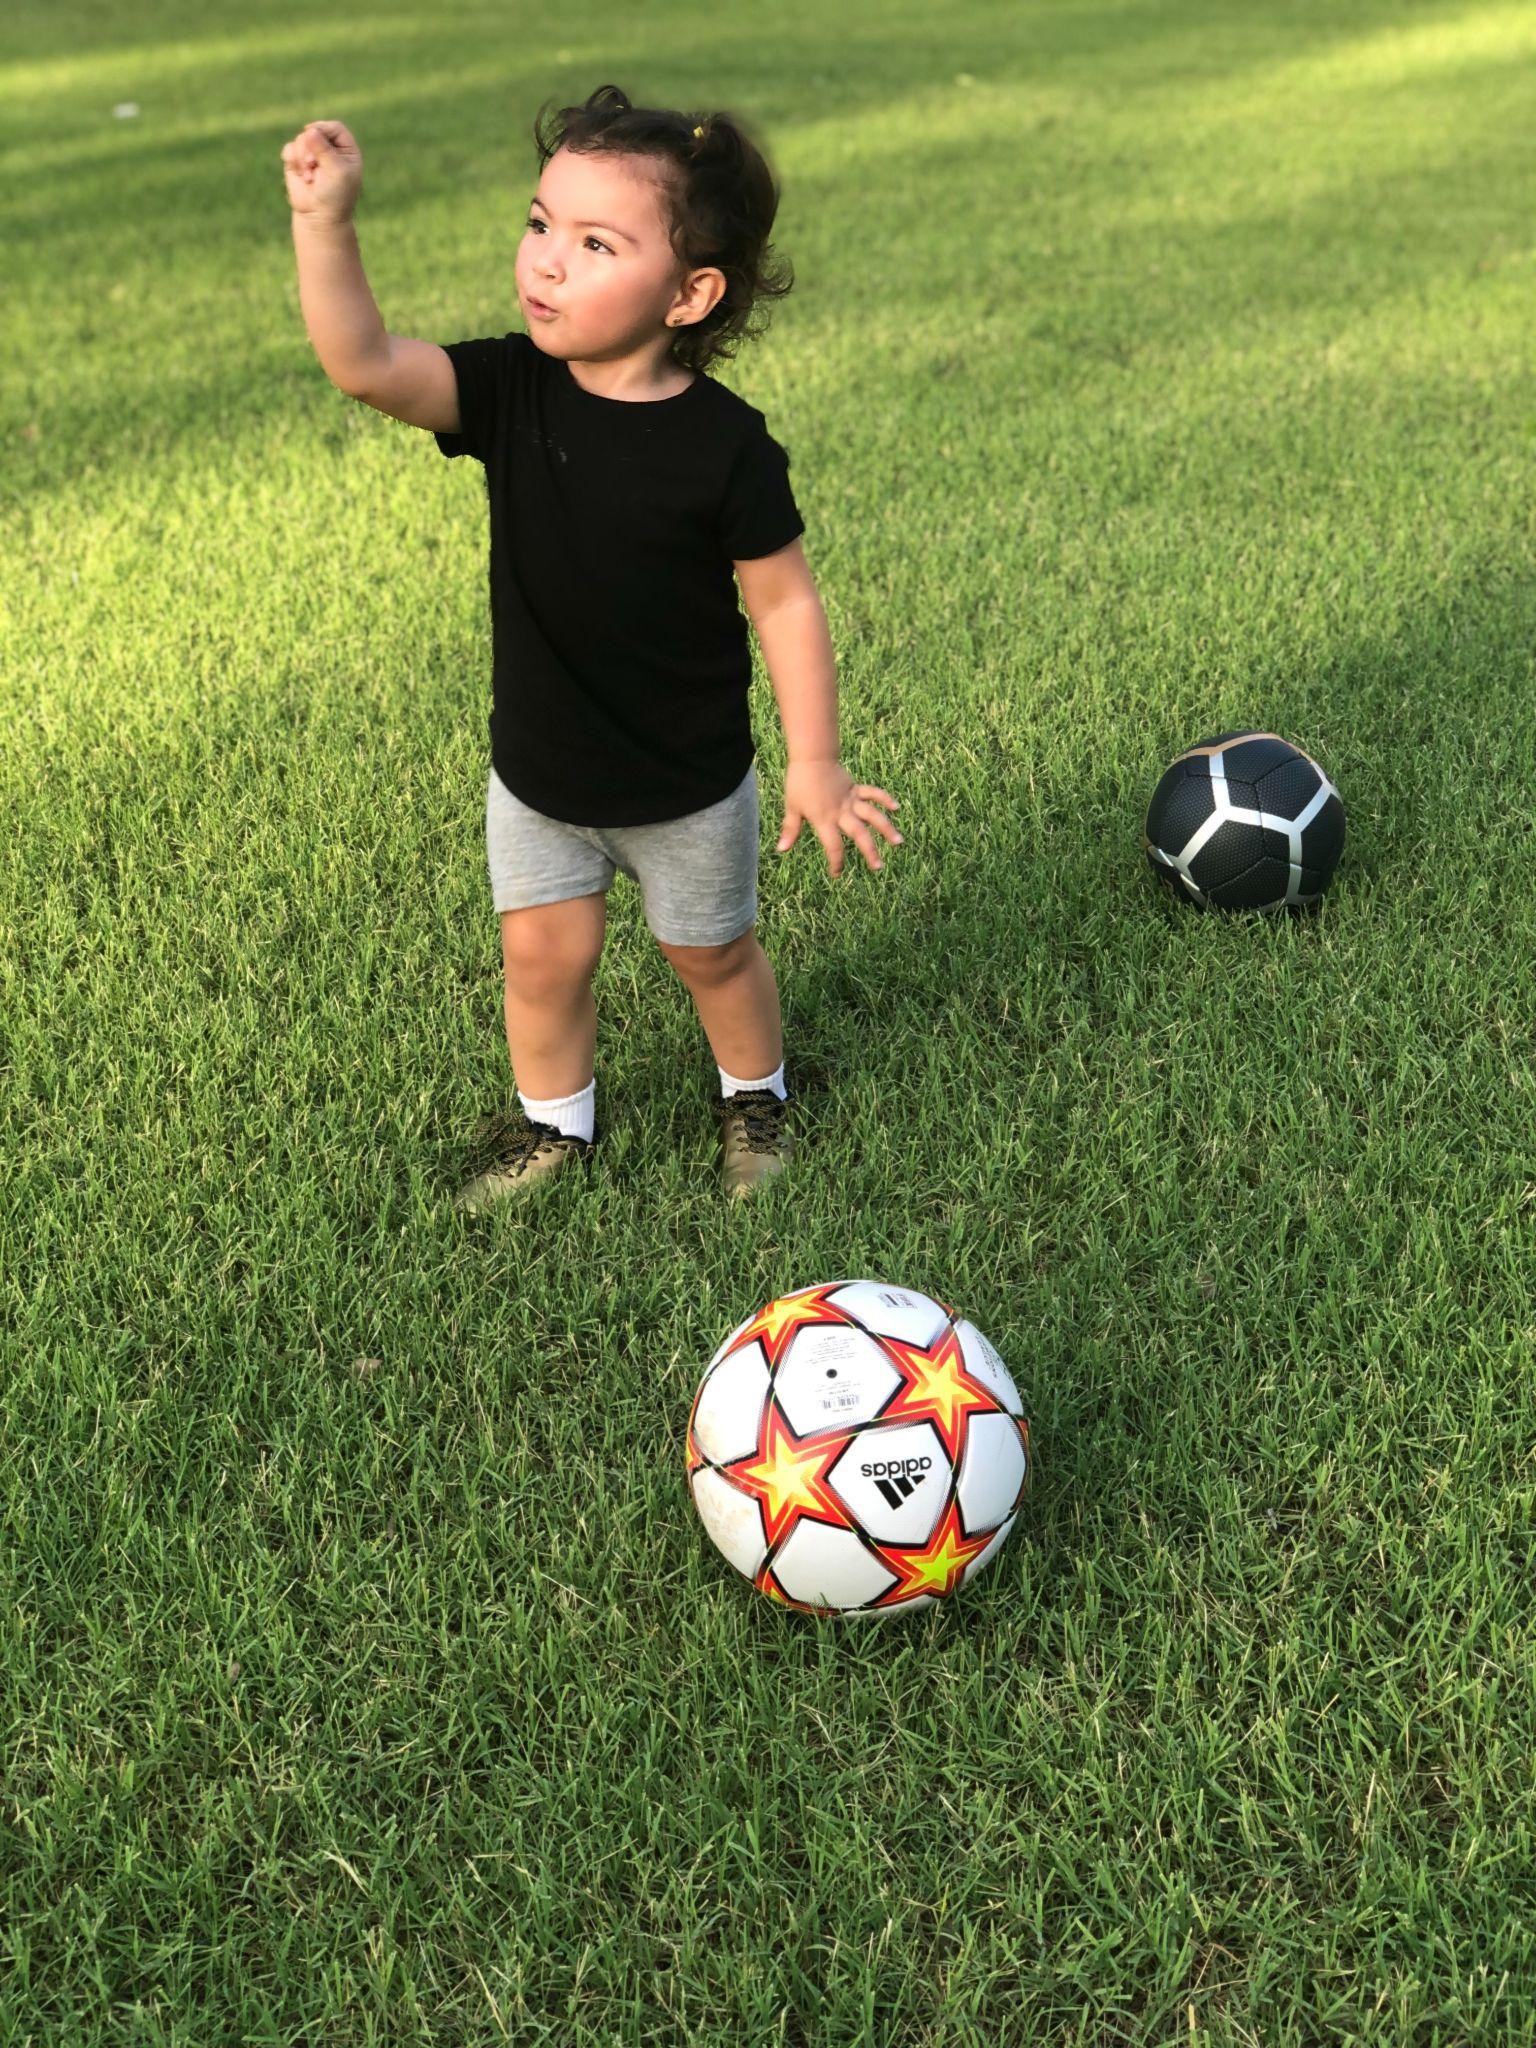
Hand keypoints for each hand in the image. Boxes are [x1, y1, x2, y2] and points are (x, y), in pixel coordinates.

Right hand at [280, 120, 362, 221]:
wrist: (320, 217)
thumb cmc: (335, 196)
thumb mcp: (337, 170)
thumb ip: (324, 148)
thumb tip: (308, 130)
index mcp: (346, 150)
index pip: (335, 128)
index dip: (324, 129)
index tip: (315, 135)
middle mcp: (330, 149)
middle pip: (315, 130)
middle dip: (310, 147)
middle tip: (313, 165)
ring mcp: (312, 154)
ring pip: (300, 139)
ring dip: (302, 156)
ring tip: (309, 176)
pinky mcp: (297, 161)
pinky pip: (289, 148)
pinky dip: (292, 159)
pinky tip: (300, 174)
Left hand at [776, 760, 902, 875]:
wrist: (812, 758)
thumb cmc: (799, 784)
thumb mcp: (792, 808)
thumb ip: (790, 830)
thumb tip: (781, 849)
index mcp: (824, 819)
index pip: (833, 845)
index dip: (836, 861)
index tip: (837, 873)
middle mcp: (841, 812)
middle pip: (859, 834)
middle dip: (869, 851)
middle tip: (878, 867)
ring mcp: (850, 800)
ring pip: (872, 815)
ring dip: (886, 828)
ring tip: (898, 841)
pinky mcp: (855, 788)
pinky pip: (873, 794)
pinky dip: (885, 799)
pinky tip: (896, 807)